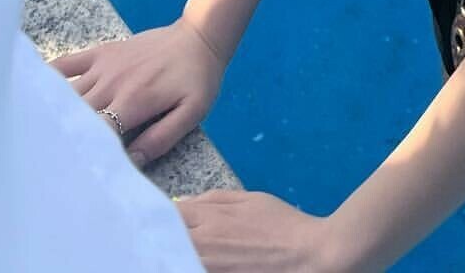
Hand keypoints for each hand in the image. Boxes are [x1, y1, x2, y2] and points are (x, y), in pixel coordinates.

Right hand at [47, 13, 226, 166]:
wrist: (199, 35)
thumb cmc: (197, 78)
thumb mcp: (192, 112)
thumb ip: (161, 139)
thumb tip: (131, 163)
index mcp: (133, 101)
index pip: (96, 133)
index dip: (81, 153)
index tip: (69, 173)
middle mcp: (112, 83)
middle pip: (74, 116)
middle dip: (60, 138)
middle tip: (44, 162)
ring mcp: (104, 65)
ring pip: (65, 94)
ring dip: (51, 114)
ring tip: (33, 138)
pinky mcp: (101, 52)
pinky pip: (66, 63)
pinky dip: (47, 77)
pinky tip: (33, 94)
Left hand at [174, 191, 344, 272]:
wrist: (307, 256)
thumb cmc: (282, 224)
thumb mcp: (251, 199)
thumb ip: (214, 199)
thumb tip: (182, 202)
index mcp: (211, 219)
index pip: (169, 216)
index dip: (159, 214)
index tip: (158, 215)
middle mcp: (202, 246)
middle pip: (165, 240)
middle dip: (160, 235)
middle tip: (159, 235)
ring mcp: (207, 268)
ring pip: (175, 259)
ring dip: (171, 253)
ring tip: (173, 250)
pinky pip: (190, 269)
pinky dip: (186, 264)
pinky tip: (189, 261)